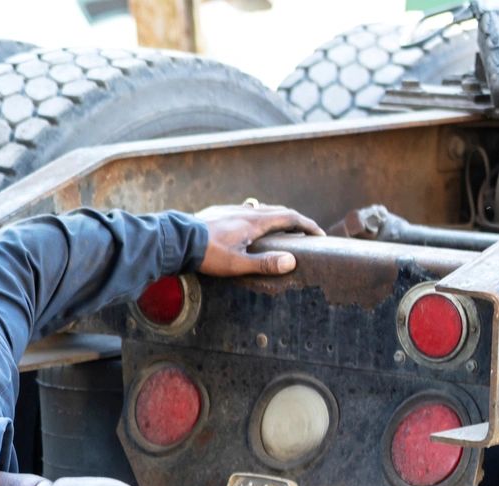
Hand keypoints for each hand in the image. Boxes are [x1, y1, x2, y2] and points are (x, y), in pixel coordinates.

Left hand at [194, 202, 324, 277]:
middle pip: (278, 211)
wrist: (178, 240)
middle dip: (296, 221)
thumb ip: (264, 263)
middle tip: (305, 233)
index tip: (320, 235)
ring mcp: (232, 209)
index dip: (308, 226)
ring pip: (262, 210)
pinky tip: (251, 227)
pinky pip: (246, 211)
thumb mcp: (237, 264)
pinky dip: (259, 217)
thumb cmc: (207, 254)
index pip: (290, 218)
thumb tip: (291, 262)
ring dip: (277, 218)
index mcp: (255, 221)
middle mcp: (246, 211)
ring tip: (282, 230)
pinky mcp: (220, 212)